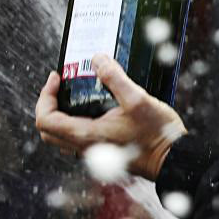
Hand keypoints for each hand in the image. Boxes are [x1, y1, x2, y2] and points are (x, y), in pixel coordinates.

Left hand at [35, 55, 185, 179]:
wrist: (173, 160)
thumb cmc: (157, 134)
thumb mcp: (137, 99)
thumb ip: (114, 77)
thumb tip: (97, 59)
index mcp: (85, 135)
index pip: (45, 119)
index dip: (45, 96)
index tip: (57, 78)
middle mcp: (85, 147)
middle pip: (48, 130)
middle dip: (48, 105)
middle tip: (60, 86)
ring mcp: (93, 153)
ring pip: (61, 137)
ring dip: (60, 115)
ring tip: (74, 94)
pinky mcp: (104, 153)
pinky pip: (77, 139)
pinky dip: (75, 122)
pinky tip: (94, 107)